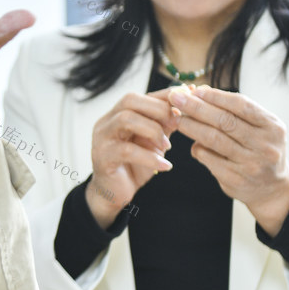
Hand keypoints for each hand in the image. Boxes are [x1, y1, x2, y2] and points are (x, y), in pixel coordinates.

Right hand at [87, 88, 178, 228]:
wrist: (114, 193)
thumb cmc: (134, 166)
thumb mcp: (152, 142)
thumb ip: (164, 124)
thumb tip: (185, 106)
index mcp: (117, 115)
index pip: (140, 96)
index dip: (163, 96)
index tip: (186, 101)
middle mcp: (106, 122)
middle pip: (129, 101)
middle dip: (158, 109)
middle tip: (177, 124)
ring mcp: (102, 138)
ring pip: (126, 120)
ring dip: (153, 130)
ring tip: (168, 147)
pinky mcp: (102, 157)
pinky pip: (126, 150)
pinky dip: (150, 157)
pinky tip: (165, 166)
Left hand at [169, 85, 288, 235]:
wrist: (272, 188)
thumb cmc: (259, 148)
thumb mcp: (258, 127)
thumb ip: (234, 111)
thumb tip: (199, 92)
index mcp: (273, 127)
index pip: (241, 105)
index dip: (216, 96)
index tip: (195, 90)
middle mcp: (265, 145)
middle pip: (224, 121)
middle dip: (196, 107)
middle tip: (175, 97)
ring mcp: (251, 164)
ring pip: (213, 139)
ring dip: (190, 126)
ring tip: (177, 118)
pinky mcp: (235, 180)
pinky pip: (208, 158)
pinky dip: (197, 147)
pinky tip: (192, 142)